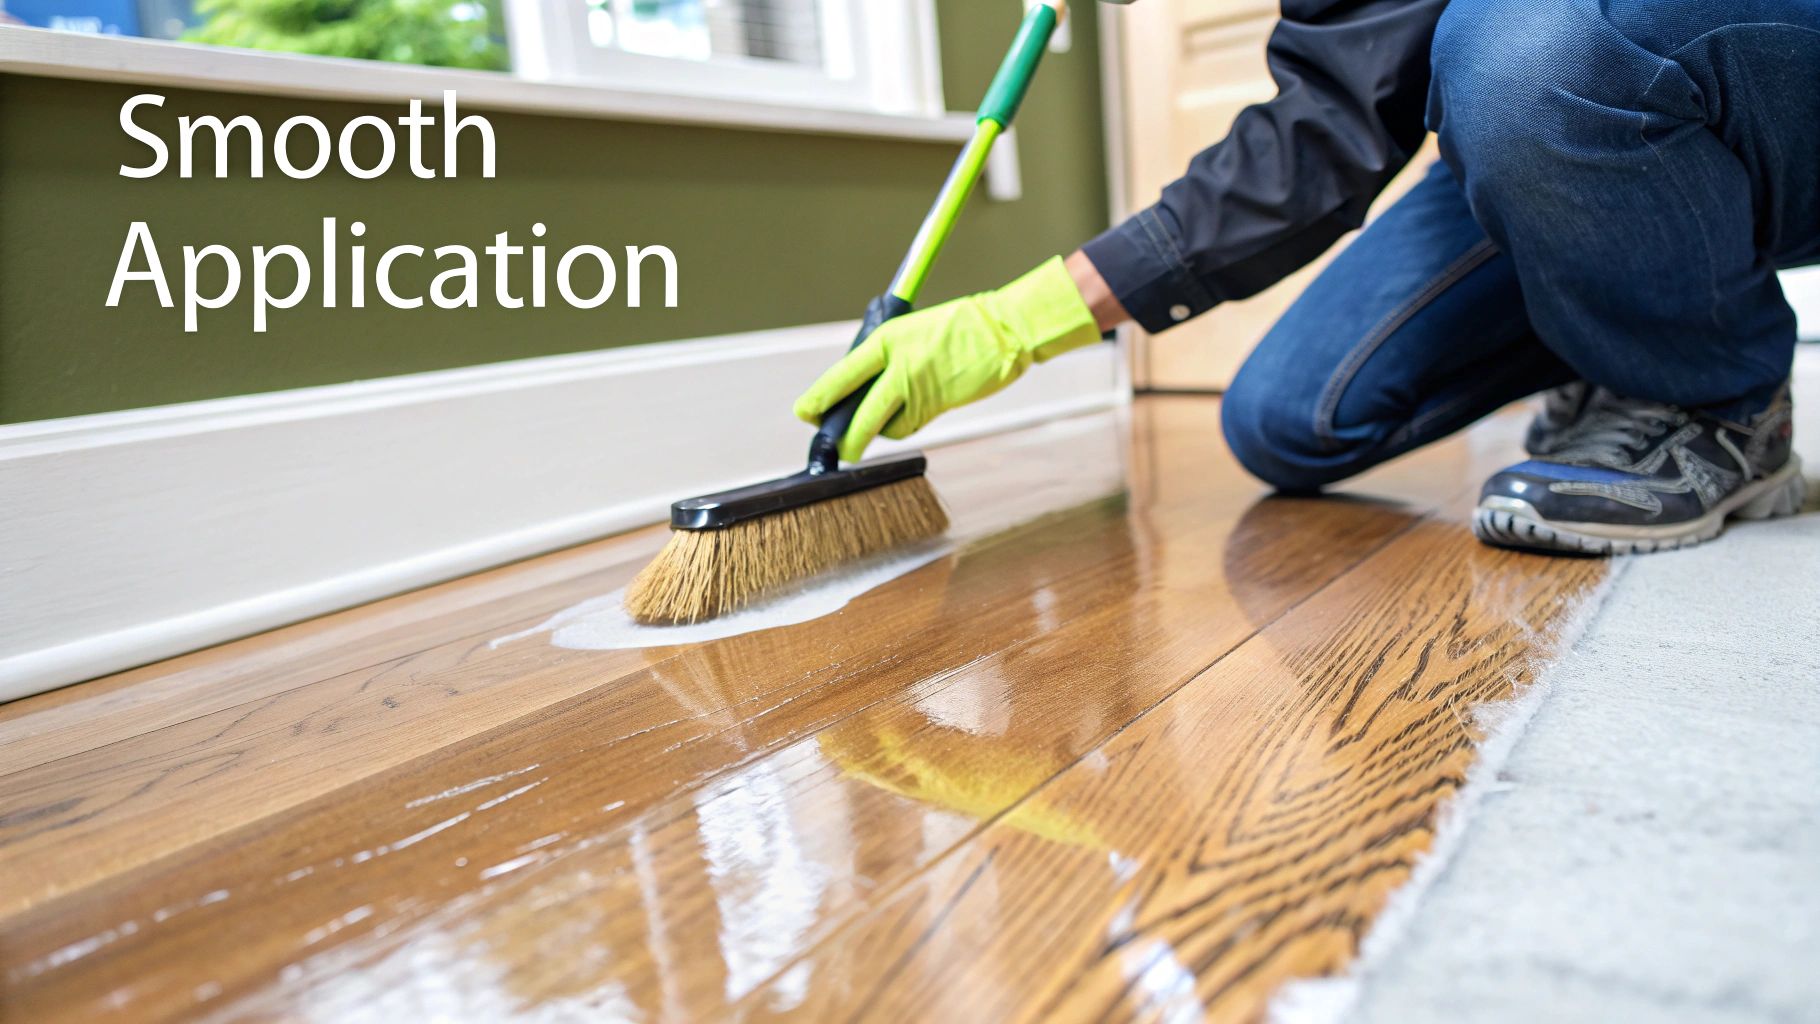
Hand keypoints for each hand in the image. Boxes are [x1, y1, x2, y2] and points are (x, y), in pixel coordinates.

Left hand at [793, 256, 1103, 461]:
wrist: (1003, 330)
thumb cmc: (958, 327)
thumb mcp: (910, 331)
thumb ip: (886, 357)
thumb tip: (859, 387)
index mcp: (887, 340)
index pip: (842, 375)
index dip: (820, 398)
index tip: (805, 412)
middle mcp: (899, 366)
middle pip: (860, 414)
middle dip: (844, 438)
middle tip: (836, 448)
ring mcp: (919, 388)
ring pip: (884, 425)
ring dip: (876, 432)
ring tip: (873, 429)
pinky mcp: (938, 406)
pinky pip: (909, 426)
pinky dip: (902, 427)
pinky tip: (908, 415)